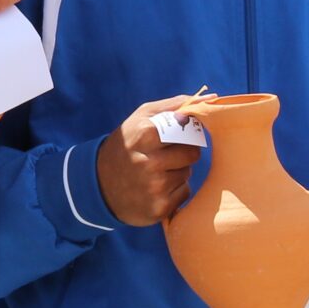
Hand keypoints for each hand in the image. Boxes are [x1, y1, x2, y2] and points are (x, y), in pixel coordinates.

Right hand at [96, 96, 201, 225]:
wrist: (98, 184)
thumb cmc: (127, 144)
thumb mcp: (141, 117)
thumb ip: (174, 105)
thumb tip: (209, 99)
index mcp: (144, 135)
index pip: (186, 130)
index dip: (186, 132)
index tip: (179, 133)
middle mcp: (149, 162)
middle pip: (192, 153)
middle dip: (183, 152)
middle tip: (165, 154)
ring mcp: (154, 187)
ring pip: (187, 173)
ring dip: (178, 171)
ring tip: (156, 171)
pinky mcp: (159, 208)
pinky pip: (184, 192)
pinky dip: (175, 190)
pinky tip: (156, 187)